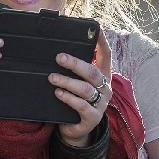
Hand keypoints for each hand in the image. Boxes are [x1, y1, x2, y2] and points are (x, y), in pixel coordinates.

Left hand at [48, 30, 112, 146]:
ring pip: (85, 89)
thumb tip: (58, 52)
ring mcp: (101, 104)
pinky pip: (81, 106)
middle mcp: (105, 89)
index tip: (97, 29)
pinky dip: (68, 98)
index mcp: (103, 76)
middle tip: (59, 57)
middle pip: (92, 72)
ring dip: (67, 81)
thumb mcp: (77, 83)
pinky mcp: (93, 118)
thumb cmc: (74, 100)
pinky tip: (58, 93)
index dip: (102, 43)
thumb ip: (74, 71)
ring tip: (52, 78)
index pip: (106, 56)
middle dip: (75, 64)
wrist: (75, 129)